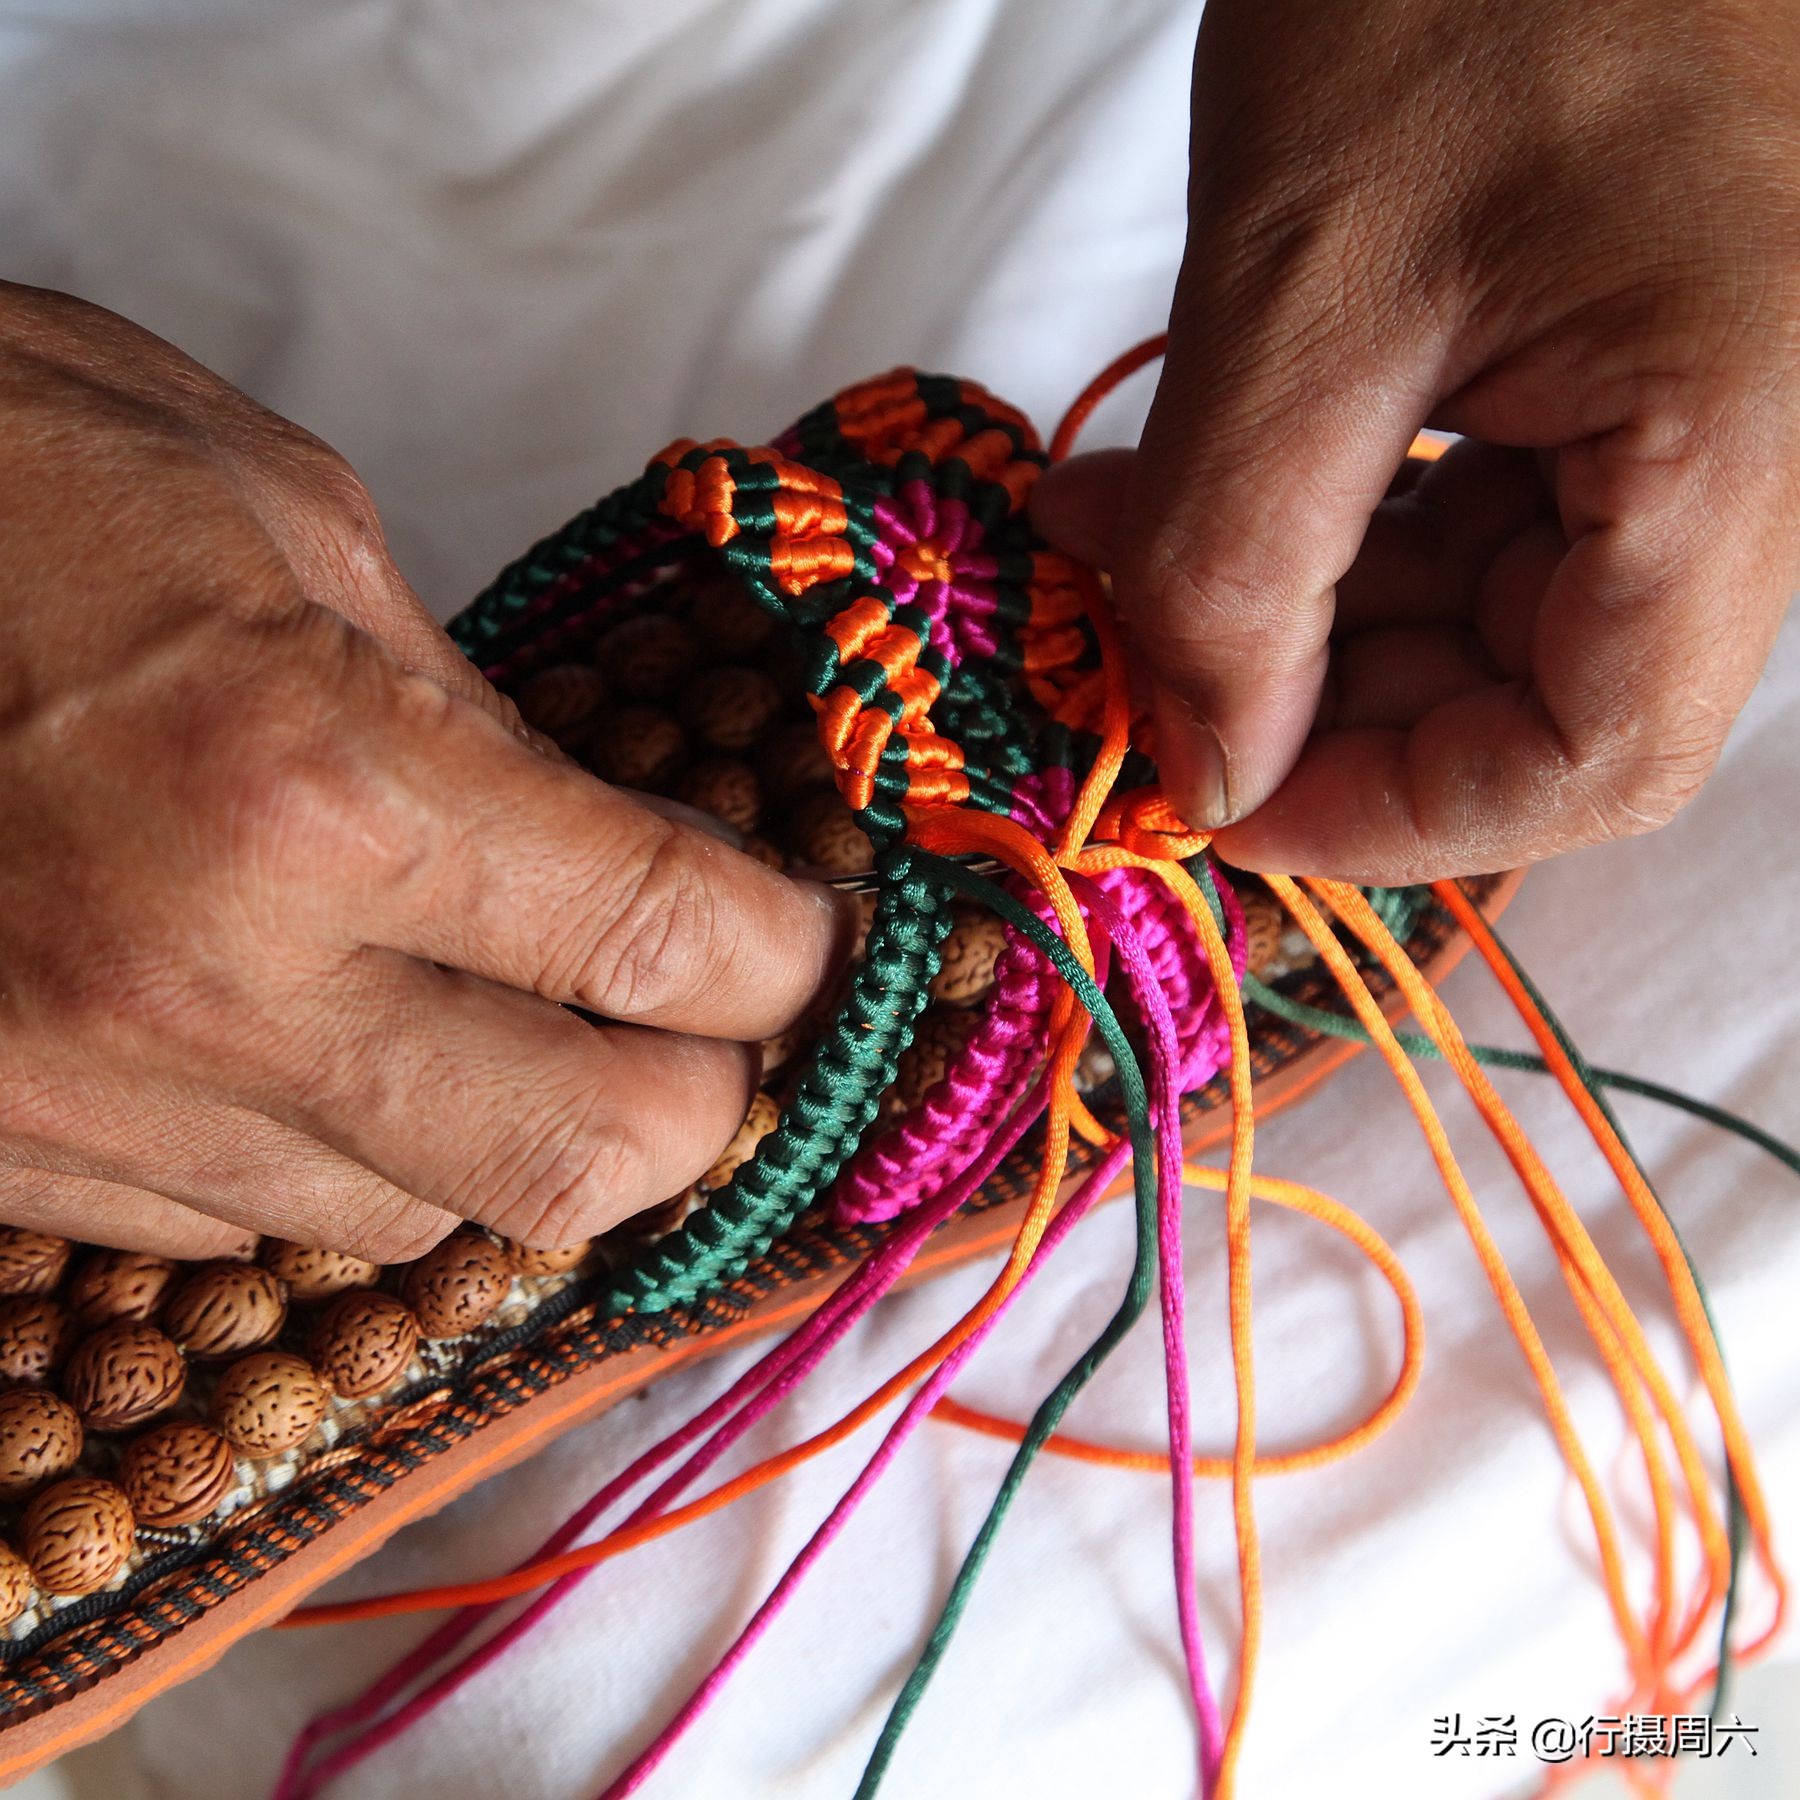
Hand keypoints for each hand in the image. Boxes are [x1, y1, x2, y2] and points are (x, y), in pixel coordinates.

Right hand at [0, 283, 851, 1259]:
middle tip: (709, 1018)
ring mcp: (92, 1102)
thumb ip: (463, 711)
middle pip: (584, 1163)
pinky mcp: (7, 1156)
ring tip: (515, 1018)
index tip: (815, 939)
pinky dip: (346, 1150)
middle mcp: (211, 986)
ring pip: (422, 1213)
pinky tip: (337, 1044)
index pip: (664, 945)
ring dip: (515, 1129)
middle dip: (695, 1100)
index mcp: (313, 783)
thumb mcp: (284, 521)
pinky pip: (251, 1216)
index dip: (790, 957)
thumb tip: (598, 846)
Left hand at [1035, 0, 1799, 881]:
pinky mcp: (1628, 349)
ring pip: (1493, 613)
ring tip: (1122, 540)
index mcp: (1737, 445)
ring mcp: (1696, 401)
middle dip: (1309, 701)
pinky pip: (1484, 507)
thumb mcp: (1295, 292)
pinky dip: (1335, 522)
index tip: (1206, 797)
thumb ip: (1238, 570)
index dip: (1387, 817)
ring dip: (1297, 612)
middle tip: (1126, 644)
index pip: (1592, 761)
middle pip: (1536, 699)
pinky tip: (1202, 479)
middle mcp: (1755, 451)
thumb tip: (1206, 774)